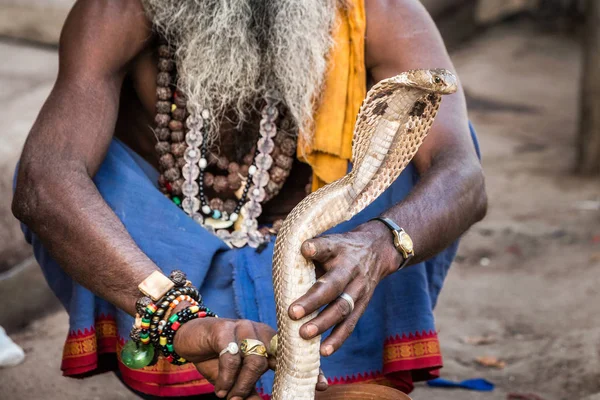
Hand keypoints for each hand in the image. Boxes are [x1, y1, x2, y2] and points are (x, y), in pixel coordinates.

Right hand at [173, 317, 327, 399]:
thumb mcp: (235, 377)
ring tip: (232, 398)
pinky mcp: (224, 329)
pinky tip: (221, 390)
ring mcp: (243, 327)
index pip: (292, 354)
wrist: (188, 336)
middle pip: (275, 356)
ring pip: (256, 358)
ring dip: (243, 384)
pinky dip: (227, 378)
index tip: (322, 385)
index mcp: (268, 340)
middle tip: (246, 399)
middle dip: (269, 381)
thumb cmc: (216, 357)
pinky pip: (232, 356)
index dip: (308, 367)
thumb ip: (251, 390)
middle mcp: (260, 331)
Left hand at [288, 221, 401, 356]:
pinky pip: (350, 324)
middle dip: (313, 300)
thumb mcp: (329, 242)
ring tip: (304, 334)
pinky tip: (324, 351)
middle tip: (293, 312)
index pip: (328, 246)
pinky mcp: (362, 305)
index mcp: (338, 249)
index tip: (305, 249)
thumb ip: (310, 253)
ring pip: (342, 308)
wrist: (376, 251)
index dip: (317, 248)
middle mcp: (351, 269)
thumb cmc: (340, 249)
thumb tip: (283, 266)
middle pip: (333, 285)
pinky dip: (337, 339)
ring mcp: (359, 289)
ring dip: (323, 323)